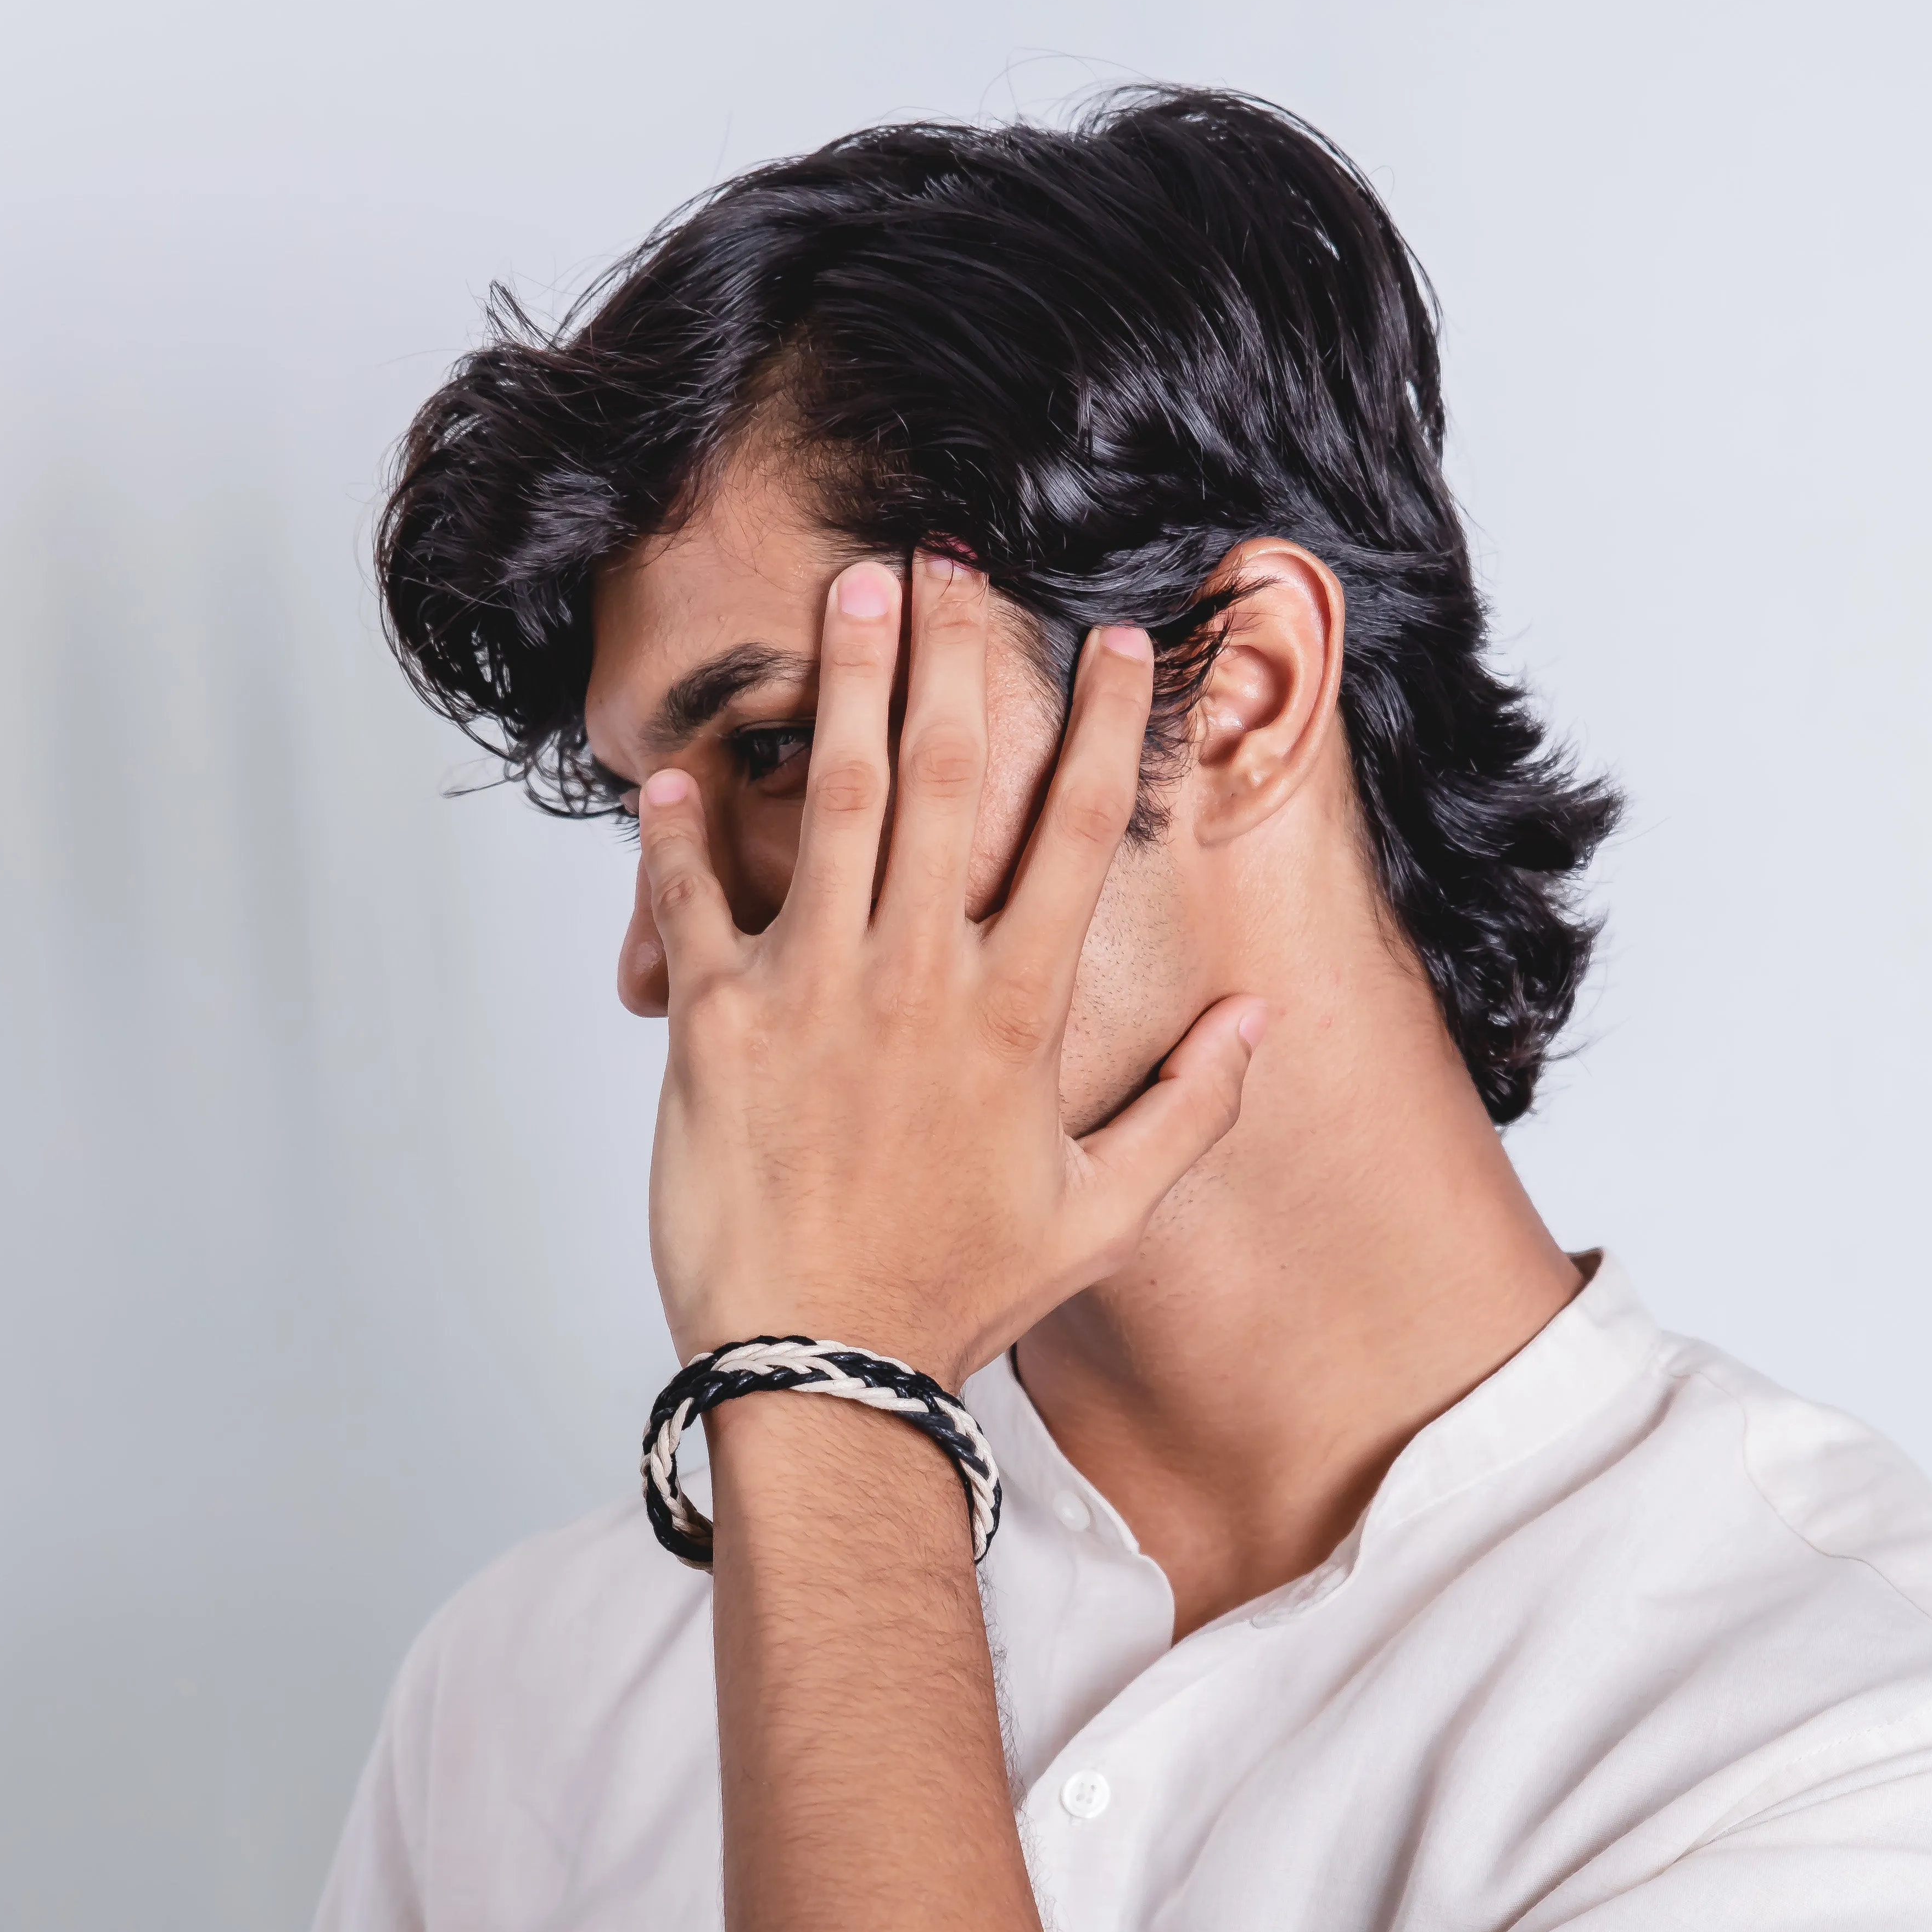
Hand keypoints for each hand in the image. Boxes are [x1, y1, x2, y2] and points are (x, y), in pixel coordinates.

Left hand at [637, 552, 1264, 1389]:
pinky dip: (680, 836)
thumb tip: (1257, 1021)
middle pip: (945, 779)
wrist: (822, 1371)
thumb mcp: (1102, 1213)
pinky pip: (691, 904)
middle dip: (955, 659)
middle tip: (954, 560)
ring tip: (853, 591)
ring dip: (843, 687)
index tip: (1117, 644)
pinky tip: (674, 772)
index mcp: (1016, 1014)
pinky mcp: (714, 1025)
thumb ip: (1188, 1110)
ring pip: (832, 803)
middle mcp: (918, 978)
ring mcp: (811, 992)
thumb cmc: (958, 1290)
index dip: (1104, 730)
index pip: (1076, 836)